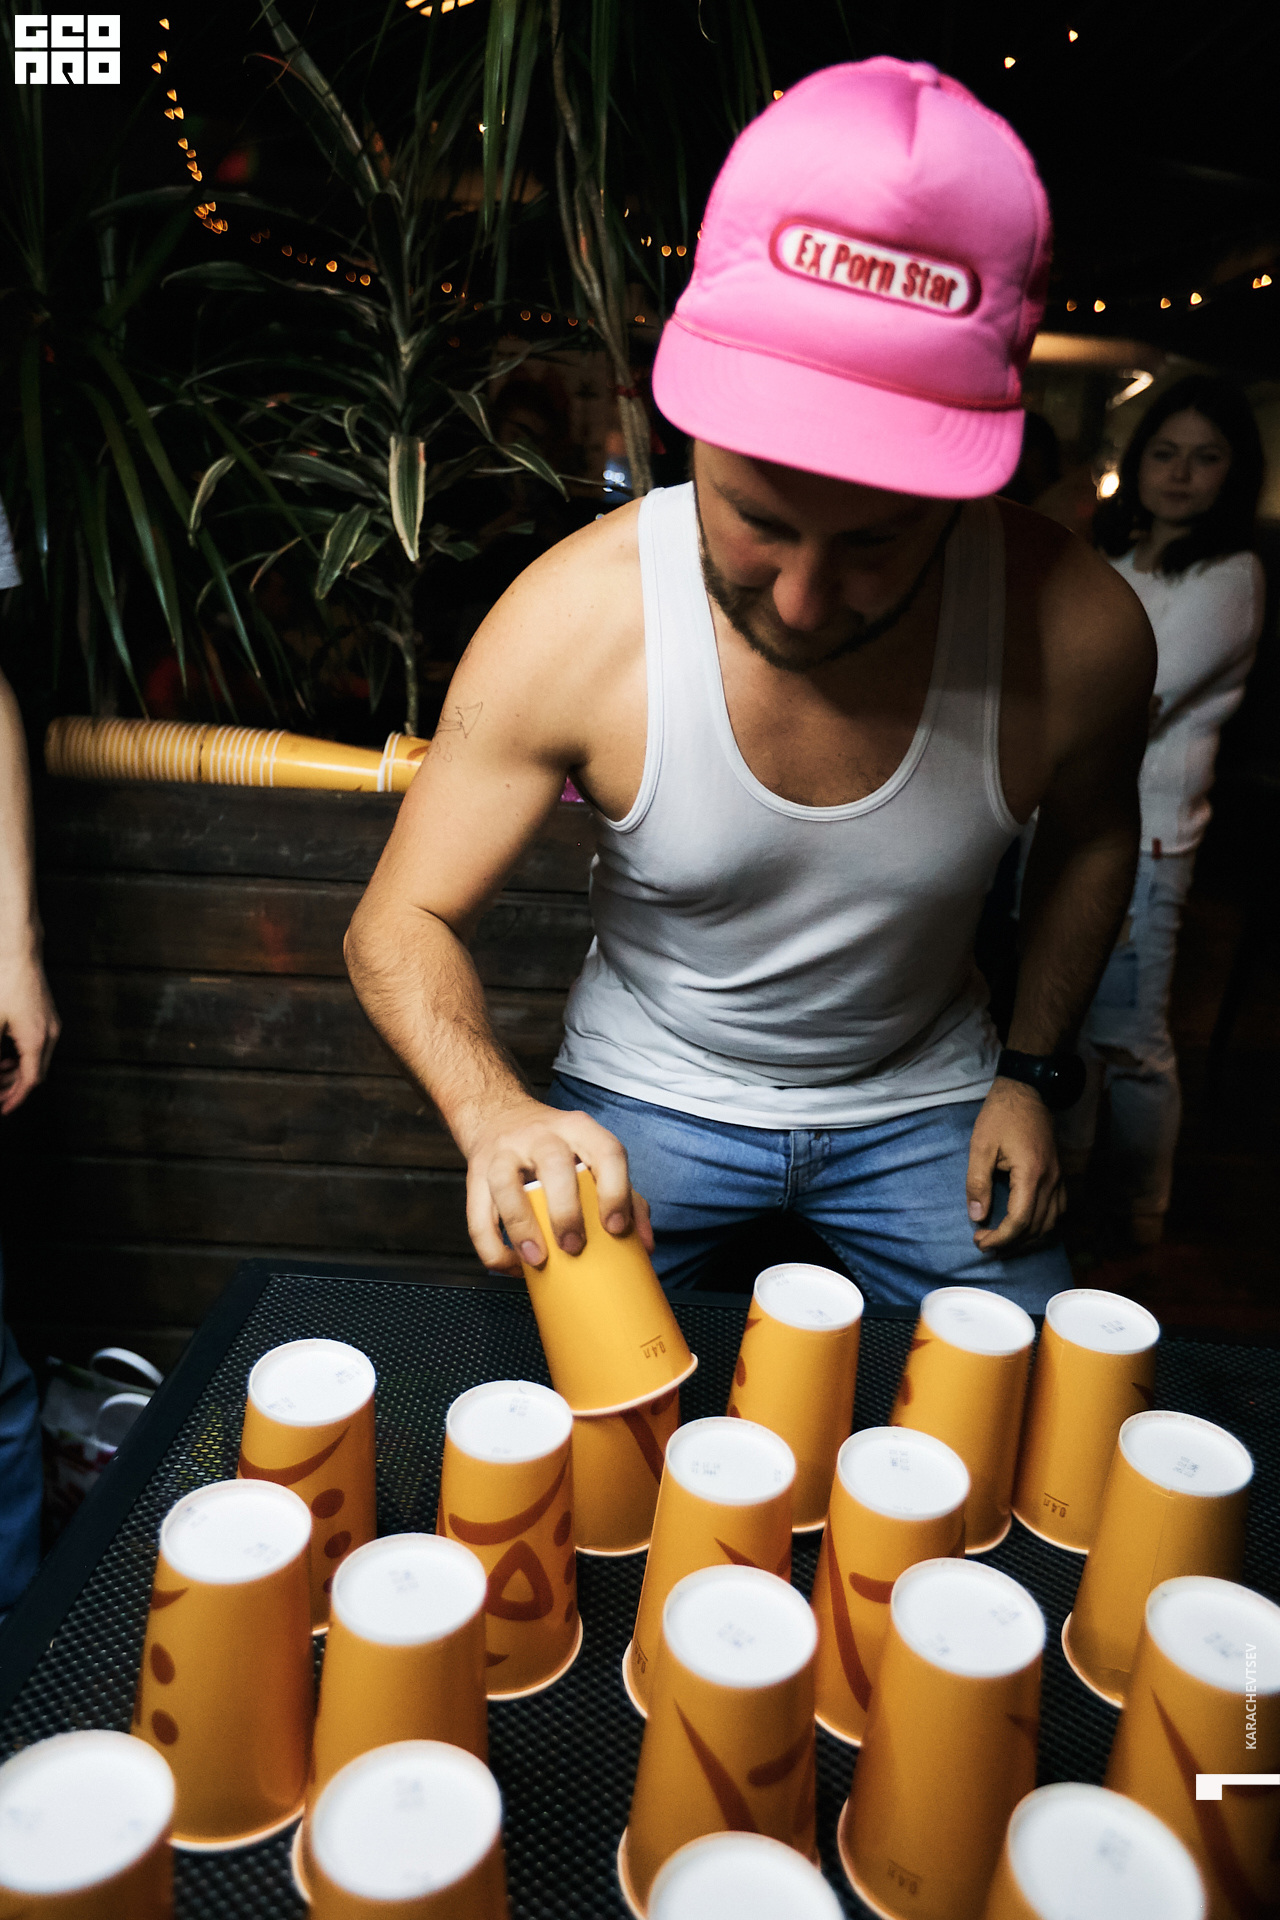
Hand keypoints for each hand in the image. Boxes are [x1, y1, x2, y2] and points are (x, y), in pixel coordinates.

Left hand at [0, 950, 59, 1115]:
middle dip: (14, 1088)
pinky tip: (5, 1054)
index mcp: (37, 1040)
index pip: (30, 1082)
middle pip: (36, 1074)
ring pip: (37, 1060)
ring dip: (17, 1072)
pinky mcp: (47, 1016)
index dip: (14, 1099)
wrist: (19, 952)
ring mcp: (51, 1025)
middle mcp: (50, 1035)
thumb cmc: (5, 983)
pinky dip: (21, 1056)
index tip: (2, 1110)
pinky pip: (37, 1046)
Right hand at [464, 1094, 653, 1276]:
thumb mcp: (592, 1157)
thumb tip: (644, 1246)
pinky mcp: (475, 1174)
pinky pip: (477, 1214)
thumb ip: (624, 1196)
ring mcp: (504, 1152)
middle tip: (575, 1247)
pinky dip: (492, 1245)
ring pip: (506, 1184)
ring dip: (521, 1226)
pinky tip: (511, 1265)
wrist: (499, 1116)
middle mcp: (542, 1135)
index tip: (616, 1228)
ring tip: (536, 1260)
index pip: (605, 1152)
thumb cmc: (558, 1150)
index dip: (615, 1190)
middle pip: (555, 1165)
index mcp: (580, 1130)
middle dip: (566, 1211)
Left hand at [965, 1077, 1063, 1251]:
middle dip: (1011, 1243)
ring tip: (1003, 1242)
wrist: (1027, 1090)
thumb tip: (977, 1216)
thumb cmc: (1001, 1115)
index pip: (1020, 1221)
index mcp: (1032, 1174)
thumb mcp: (981, 1146)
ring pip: (1051, 1223)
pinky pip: (1058, 1210)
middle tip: (985, 1245)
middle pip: (1037, 1227)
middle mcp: (1051, 1180)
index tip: (980, 1241)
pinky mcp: (1059, 1174)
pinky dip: (1042, 1225)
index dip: (1000, 1238)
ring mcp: (1059, 1178)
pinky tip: (1026, 1227)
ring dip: (1028, 1238)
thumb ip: (977, 1182)